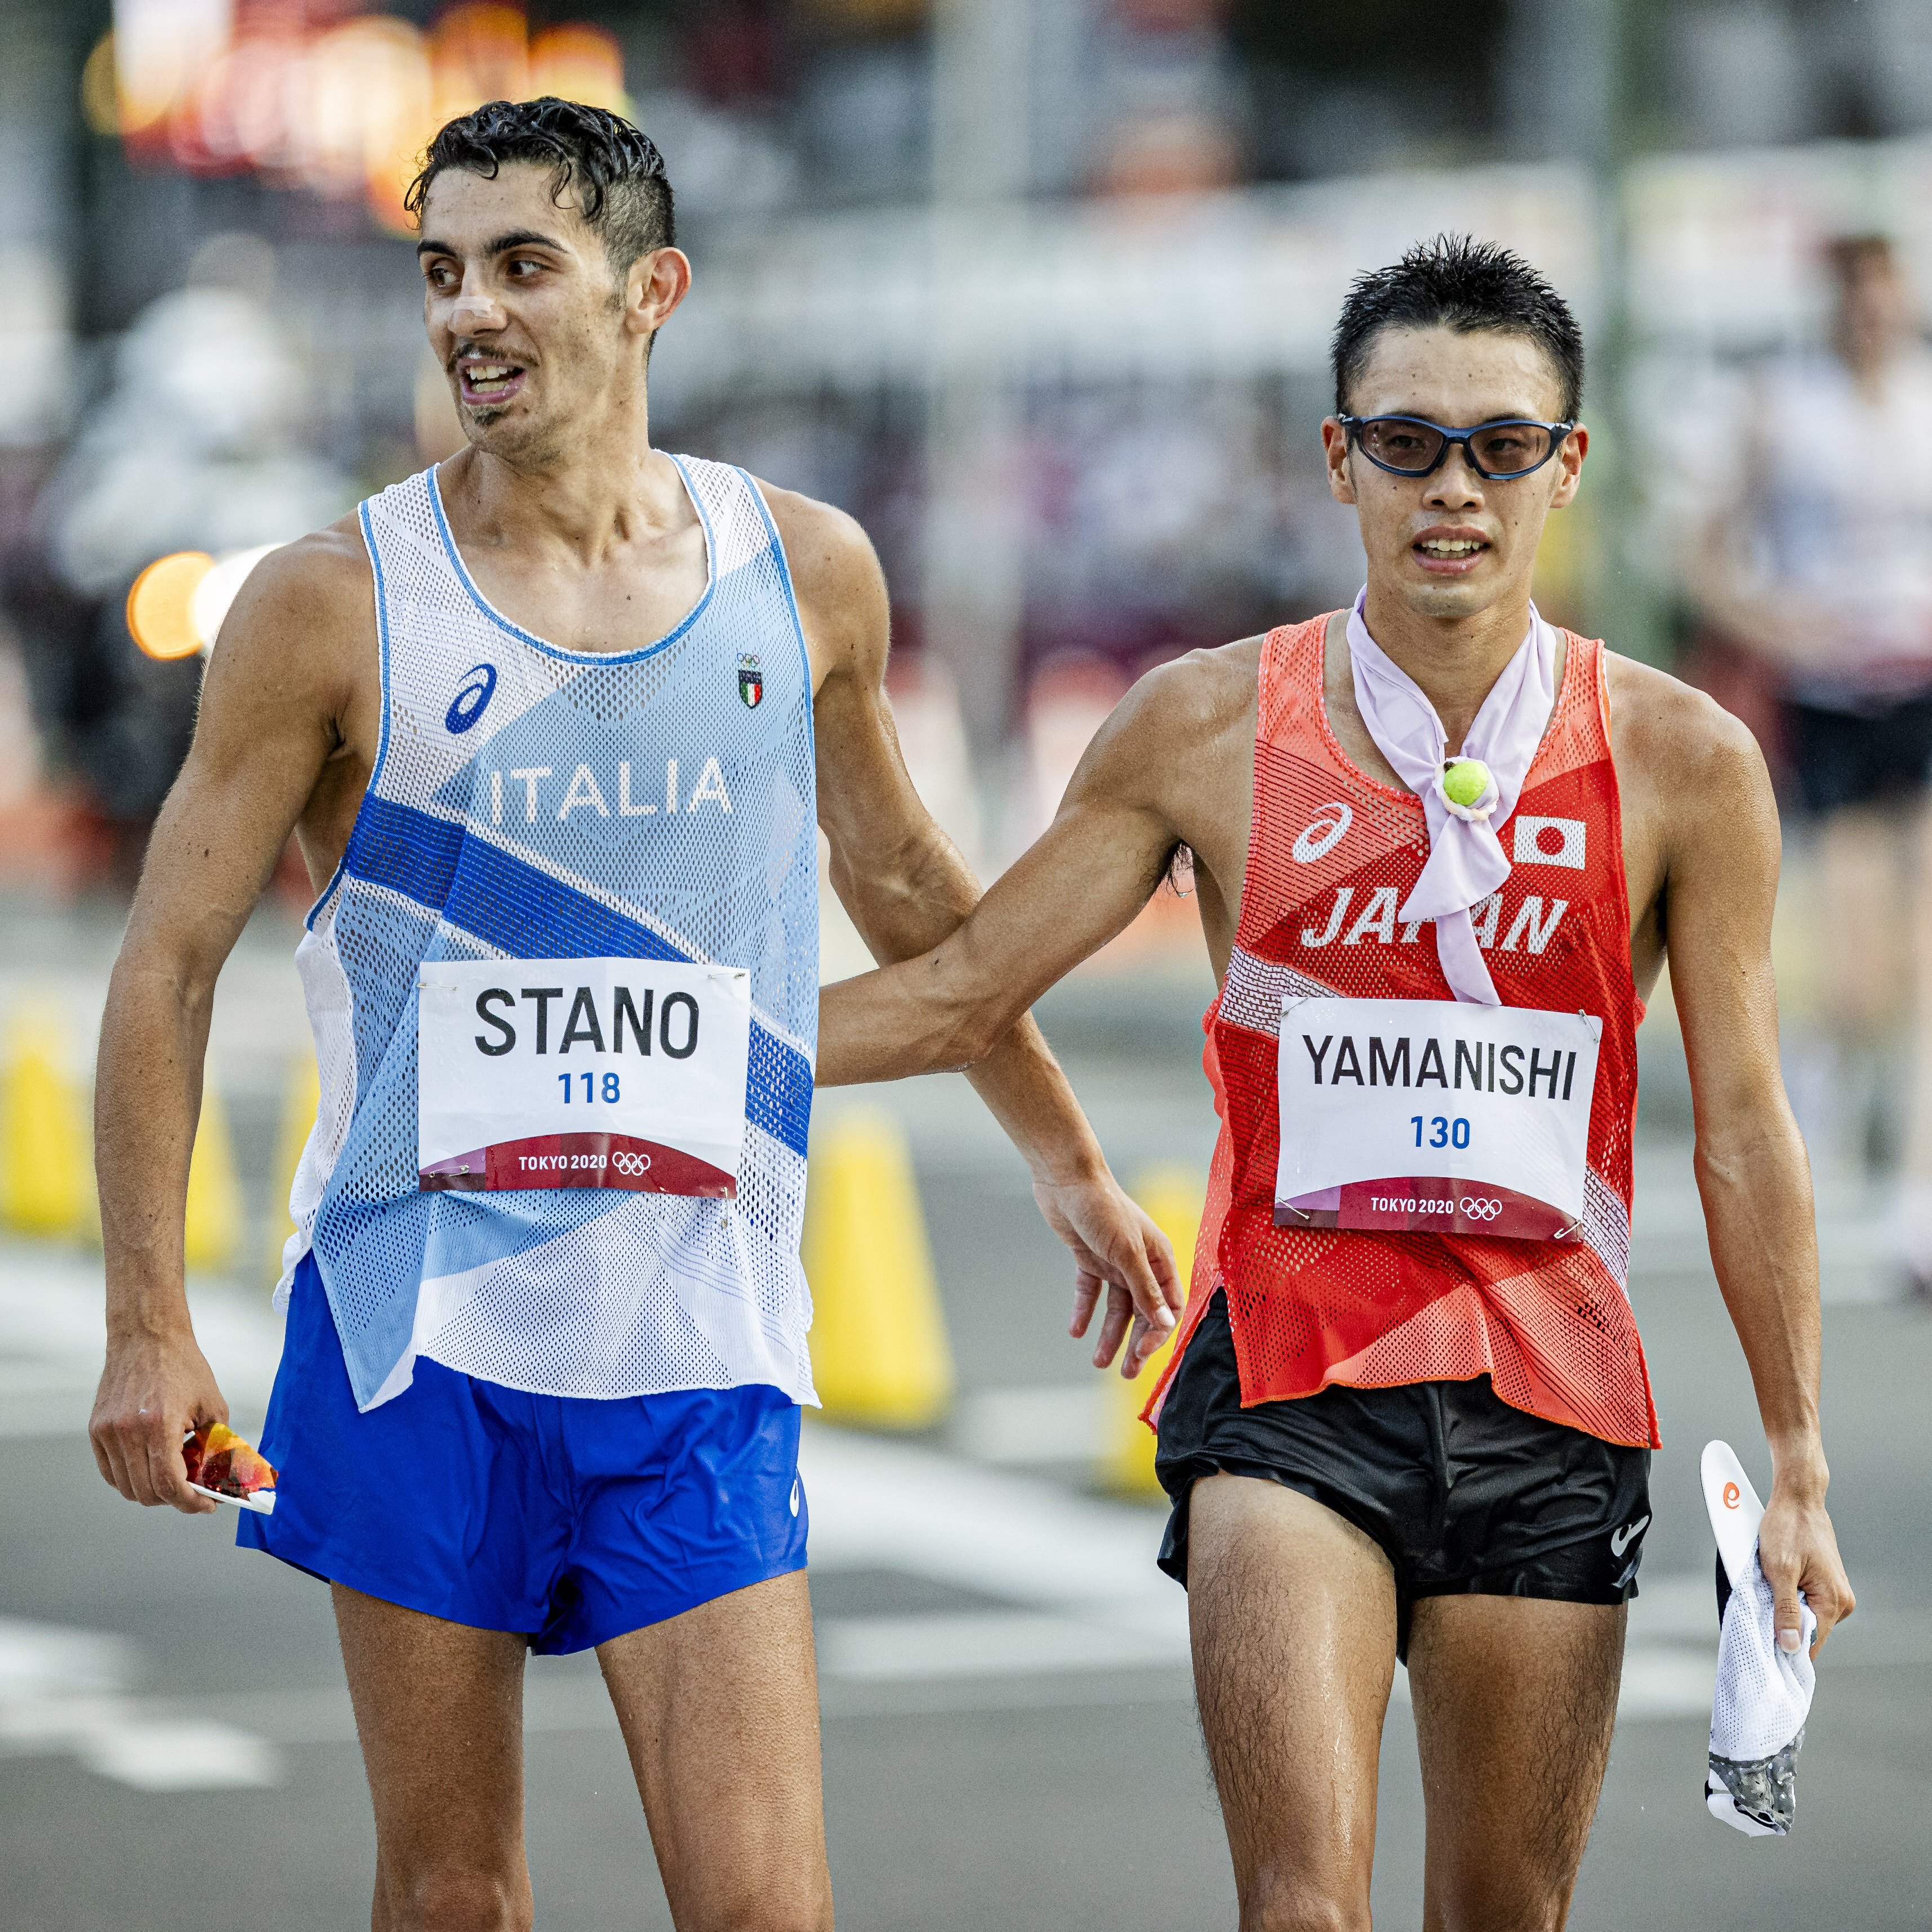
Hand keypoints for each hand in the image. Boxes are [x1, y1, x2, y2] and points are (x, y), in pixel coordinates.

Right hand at [90, 1325, 228, 1514]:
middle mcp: (127, 1432)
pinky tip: (150, 1469)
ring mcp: (107, 1432)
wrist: (147, 1337)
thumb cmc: (184, 1367)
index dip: (190, 1503)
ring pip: (126, 1486)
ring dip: (151, 1491)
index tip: (207, 1506)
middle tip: (194, 1493)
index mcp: (159, 1425)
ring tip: (174, 1477)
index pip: (169, 1485)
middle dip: (174, 1499)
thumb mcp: (212, 1406)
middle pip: (146, 1492)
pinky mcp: (96, 1430)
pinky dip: (130, 1479)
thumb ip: (216, 1445)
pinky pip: (110, 1471)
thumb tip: (221, 1479)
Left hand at [1035, 1171, 1182, 1379]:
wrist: (1065, 1179)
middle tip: (1125, 1372)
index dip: (1159, 1333)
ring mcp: (1114, 1261)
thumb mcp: (1126, 1253)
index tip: (1142, 1354)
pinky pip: (1091, 1291)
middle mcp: (1140, 1263)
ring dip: (1109, 1334)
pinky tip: (1076, 1330)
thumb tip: (1165, 1324)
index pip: (1169, 1305)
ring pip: (1117, 1307)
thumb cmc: (1103, 1208)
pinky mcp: (1090, 1258)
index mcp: (1159, 1259)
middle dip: (1135, 1342)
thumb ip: (1145, 1290)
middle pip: (1143, 1312)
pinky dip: (1085, 1310)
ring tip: (1098, 1361)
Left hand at [1757, 1481, 1853, 1658]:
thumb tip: (1790, 1646)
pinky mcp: (1827, 1583)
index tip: (1764, 1646)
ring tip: (1771, 1586)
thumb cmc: (1787, 1528)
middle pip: (1808, 1631)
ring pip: (1806, 1616)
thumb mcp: (1779, 1570)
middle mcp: (1842, 1601)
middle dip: (1783, 1624)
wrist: (1797, 1499)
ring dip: (1785, 1608)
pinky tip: (1778, 1582)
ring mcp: (1836, 1592)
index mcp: (1834, 1601)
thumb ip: (1786, 1610)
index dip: (1786, 1647)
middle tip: (1761, 1608)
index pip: (1811, 1644)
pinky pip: (1807, 1601)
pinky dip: (1790, 1596)